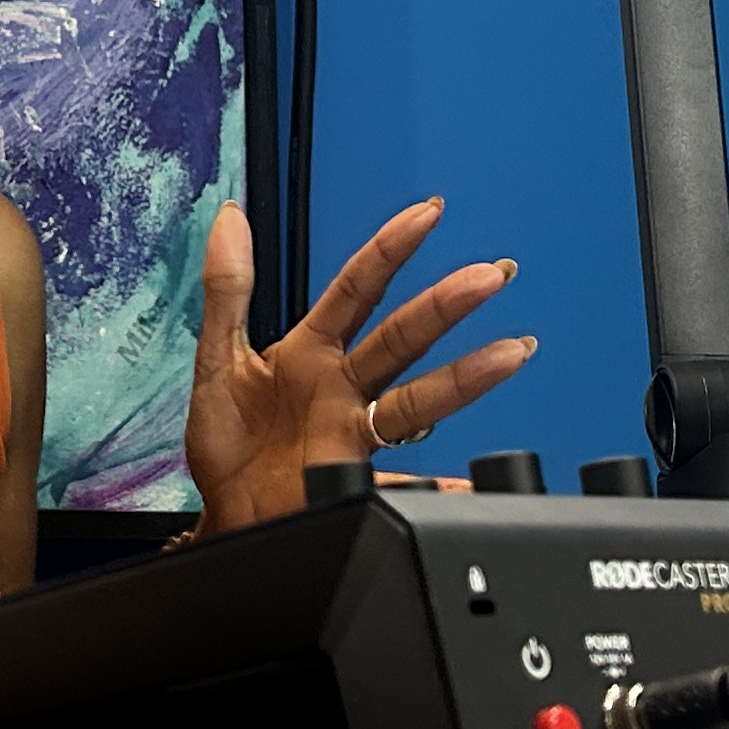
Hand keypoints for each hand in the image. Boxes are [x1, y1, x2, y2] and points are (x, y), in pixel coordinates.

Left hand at [185, 196, 534, 534]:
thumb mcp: (218, 359)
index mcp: (311, 351)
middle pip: (402, 338)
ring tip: (510, 353)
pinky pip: (403, 485)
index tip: (426, 214)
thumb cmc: (229, 442)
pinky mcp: (352, 480)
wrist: (224, 514)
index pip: (358, 289)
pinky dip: (441, 490)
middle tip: (490, 275)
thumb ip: (228, 289)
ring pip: (416, 398)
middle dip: (446, 305)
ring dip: (466, 377)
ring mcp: (353, 432)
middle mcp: (342, 387)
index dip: (390, 249)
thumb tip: (230, 219)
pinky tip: (468, 485)